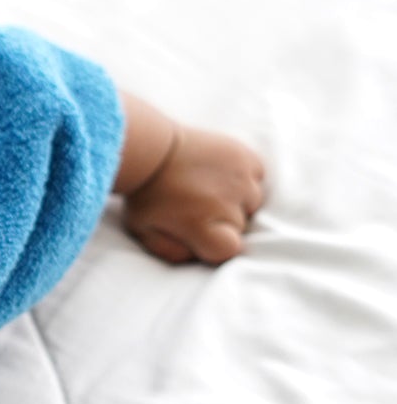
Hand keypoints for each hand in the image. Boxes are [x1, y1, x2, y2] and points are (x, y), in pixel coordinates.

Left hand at [123, 124, 264, 264]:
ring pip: (253, 201)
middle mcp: (227, 203)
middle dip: (223, 222)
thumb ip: (172, 252)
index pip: (230, 250)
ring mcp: (240, 178)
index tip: (201, 233)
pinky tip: (222, 175)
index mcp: (202, 225)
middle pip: (242, 226)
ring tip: (209, 189)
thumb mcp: (144, 231)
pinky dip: (246, 179)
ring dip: (237, 200)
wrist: (148, 147)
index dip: (216, 245)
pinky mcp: (245, 156)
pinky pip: (258, 176)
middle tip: (197, 206)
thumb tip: (199, 256)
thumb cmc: (144, 194)